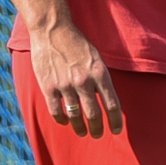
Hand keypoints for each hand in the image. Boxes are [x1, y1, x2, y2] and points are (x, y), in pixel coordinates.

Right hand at [29, 21, 121, 138]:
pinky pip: (56, 111)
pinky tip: (65, 122)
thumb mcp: (97, 58)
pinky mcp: (48, 87)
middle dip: (97, 129)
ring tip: (82, 133)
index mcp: (100, 73)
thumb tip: (106, 101)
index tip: (116, 130)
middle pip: (94, 115)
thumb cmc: (77, 44)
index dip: (115, 121)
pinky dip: (62, 120)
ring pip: (75, 116)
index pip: (112, 105)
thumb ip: (101, 79)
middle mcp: (84, 81)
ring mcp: (65, 85)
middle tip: (97, 134)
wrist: (52, 30)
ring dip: (80, 128)